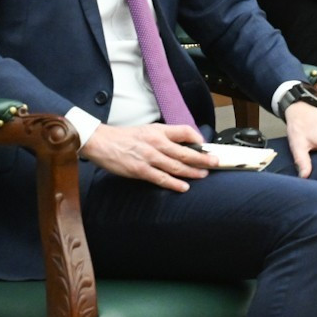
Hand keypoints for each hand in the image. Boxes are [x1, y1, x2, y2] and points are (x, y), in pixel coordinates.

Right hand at [83, 122, 208, 190]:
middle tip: (215, 162)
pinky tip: (184, 187)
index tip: (206, 146)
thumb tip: (183, 143)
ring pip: (176, 166)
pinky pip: (161, 178)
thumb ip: (165, 136)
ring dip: (193, 171)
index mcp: (159, 131)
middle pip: (185, 151)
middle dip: (203, 158)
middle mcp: (156, 143)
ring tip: (204, 174)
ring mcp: (149, 157)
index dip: (198, 138)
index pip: (185, 131)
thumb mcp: (147, 129)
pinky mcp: (140, 170)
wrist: (100, 142)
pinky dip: (174, 183)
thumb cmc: (124, 137)